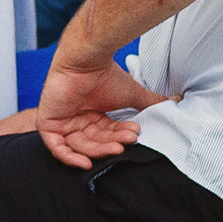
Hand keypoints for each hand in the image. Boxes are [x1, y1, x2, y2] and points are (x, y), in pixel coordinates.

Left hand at [34, 49, 166, 169]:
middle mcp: (78, 120)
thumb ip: (150, 102)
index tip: (136, 133)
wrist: (85, 60)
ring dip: (98, 150)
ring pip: (79, 146)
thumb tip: (174, 102)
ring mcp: (62, 122)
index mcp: (94, 115)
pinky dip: (69, 157)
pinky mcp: (47, 122)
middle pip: (95, 142)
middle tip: (128, 140)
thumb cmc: (105, 74)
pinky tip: (86, 161)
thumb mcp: (132, 94)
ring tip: (116, 147)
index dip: (121, 136)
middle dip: (112, 144)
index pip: (108, 134)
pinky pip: (56, 147)